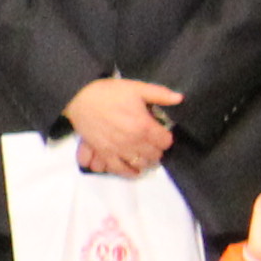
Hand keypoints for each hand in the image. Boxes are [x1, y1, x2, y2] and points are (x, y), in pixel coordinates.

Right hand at [65, 76, 179, 174]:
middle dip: (157, 150)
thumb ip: (159, 94)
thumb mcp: (136, 88)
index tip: (163, 133)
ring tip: (145, 155)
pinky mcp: (104, 153)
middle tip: (154, 143)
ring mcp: (118, 149)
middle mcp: (133, 141)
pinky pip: (119, 169)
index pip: (165, 141)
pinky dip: (129, 172)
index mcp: (143, 125)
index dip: (167, 137)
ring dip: (146, 161)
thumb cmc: (109, 92)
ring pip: (140, 163)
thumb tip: (180, 99)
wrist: (80, 98)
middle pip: (154, 155)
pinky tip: (134, 170)